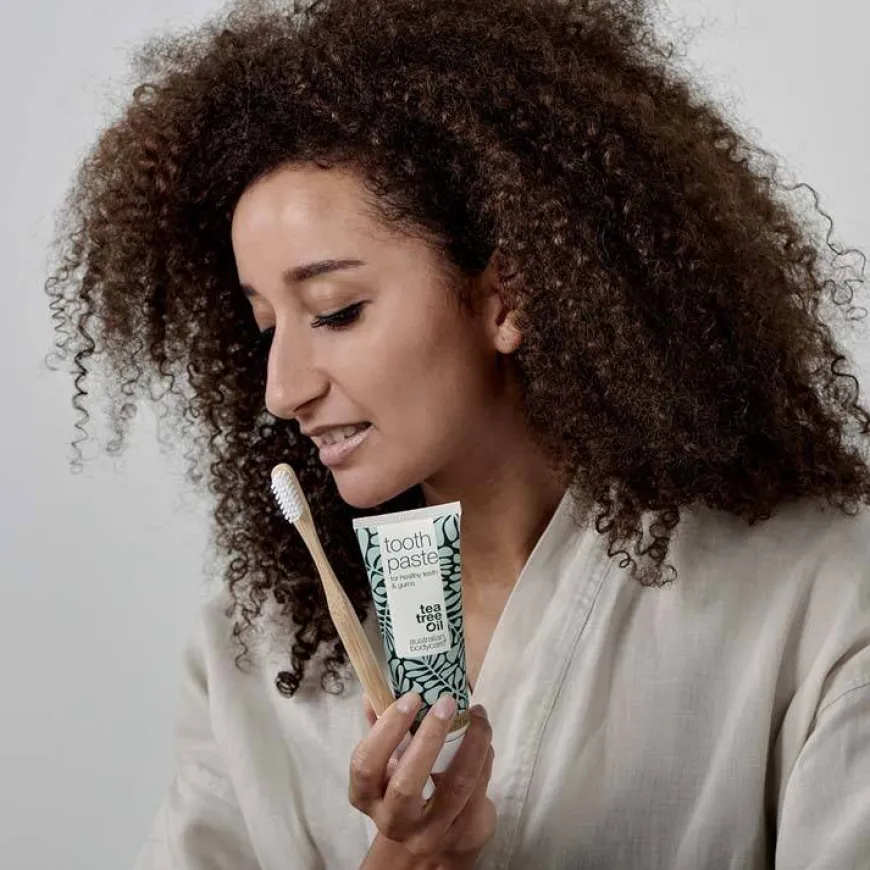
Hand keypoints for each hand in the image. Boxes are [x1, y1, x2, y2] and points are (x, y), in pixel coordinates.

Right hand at [350, 691, 495, 865]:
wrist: (435, 839)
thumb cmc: (407, 785)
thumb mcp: (390, 760)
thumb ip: (381, 727)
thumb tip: (372, 694)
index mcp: (368, 797)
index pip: (366, 767)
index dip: (386, 730)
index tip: (411, 698)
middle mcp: (394, 822)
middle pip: (406, 785)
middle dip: (429, 737)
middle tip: (446, 701)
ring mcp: (430, 833)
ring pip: (455, 786)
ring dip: (470, 742)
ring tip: (476, 713)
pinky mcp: (463, 833)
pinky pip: (478, 789)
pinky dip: (483, 756)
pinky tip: (483, 736)